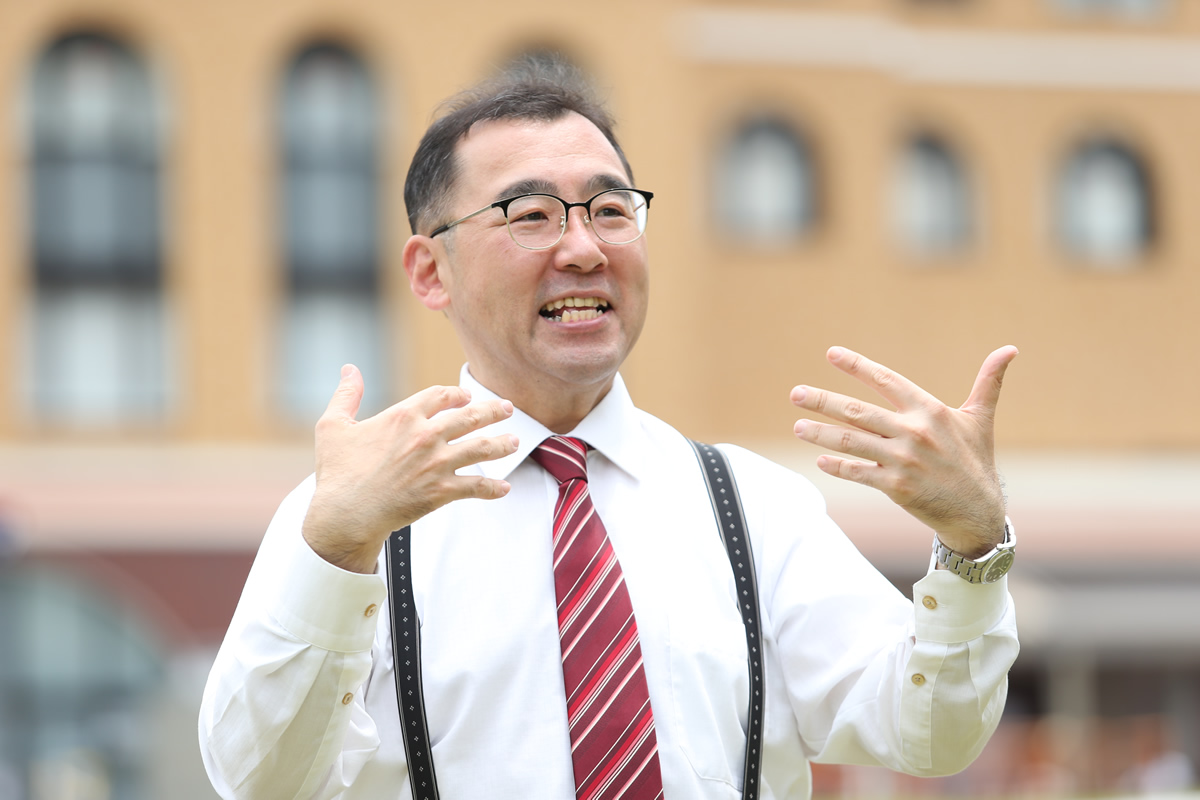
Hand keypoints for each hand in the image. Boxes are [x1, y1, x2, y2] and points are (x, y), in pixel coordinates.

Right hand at [302, 365, 518, 572]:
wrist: (345, 513)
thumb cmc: (338, 472)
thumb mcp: (333, 426)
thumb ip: (346, 394)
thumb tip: (350, 370)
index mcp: (403, 416)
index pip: (441, 395)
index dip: (457, 394)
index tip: (466, 396)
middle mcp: (425, 435)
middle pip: (469, 416)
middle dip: (493, 410)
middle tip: (507, 409)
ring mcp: (437, 463)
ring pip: (481, 447)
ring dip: (502, 443)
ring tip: (515, 441)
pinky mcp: (442, 491)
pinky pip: (476, 486)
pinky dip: (492, 488)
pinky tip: (504, 488)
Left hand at [790, 346, 1017, 557]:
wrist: (978, 511)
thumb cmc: (975, 460)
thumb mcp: (981, 419)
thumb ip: (988, 383)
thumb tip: (1011, 349)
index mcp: (930, 410)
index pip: (887, 380)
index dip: (858, 366)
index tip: (831, 354)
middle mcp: (914, 432)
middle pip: (858, 411)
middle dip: (823, 401)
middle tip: (795, 393)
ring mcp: (903, 461)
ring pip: (852, 442)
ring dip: (821, 434)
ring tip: (797, 427)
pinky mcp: (897, 487)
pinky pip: (859, 473)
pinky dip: (838, 467)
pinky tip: (820, 460)